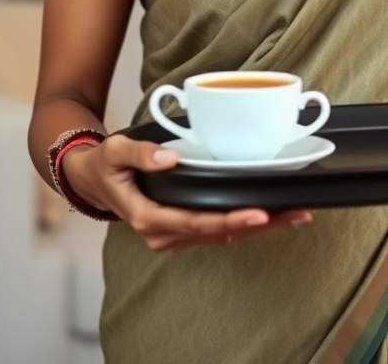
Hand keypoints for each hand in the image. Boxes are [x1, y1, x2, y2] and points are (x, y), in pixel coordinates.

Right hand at [62, 134, 311, 251]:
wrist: (92, 179)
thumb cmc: (105, 165)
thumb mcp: (115, 150)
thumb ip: (141, 153)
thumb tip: (169, 158)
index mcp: (148, 217)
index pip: (198, 223)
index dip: (230, 221)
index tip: (260, 214)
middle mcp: (164, 234)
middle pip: (219, 234)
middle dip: (259, 226)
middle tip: (295, 214)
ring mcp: (173, 235)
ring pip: (222, 236)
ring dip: (258, 228)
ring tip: (293, 216)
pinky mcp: (182, 229)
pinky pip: (216, 231)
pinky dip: (243, 225)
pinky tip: (269, 216)